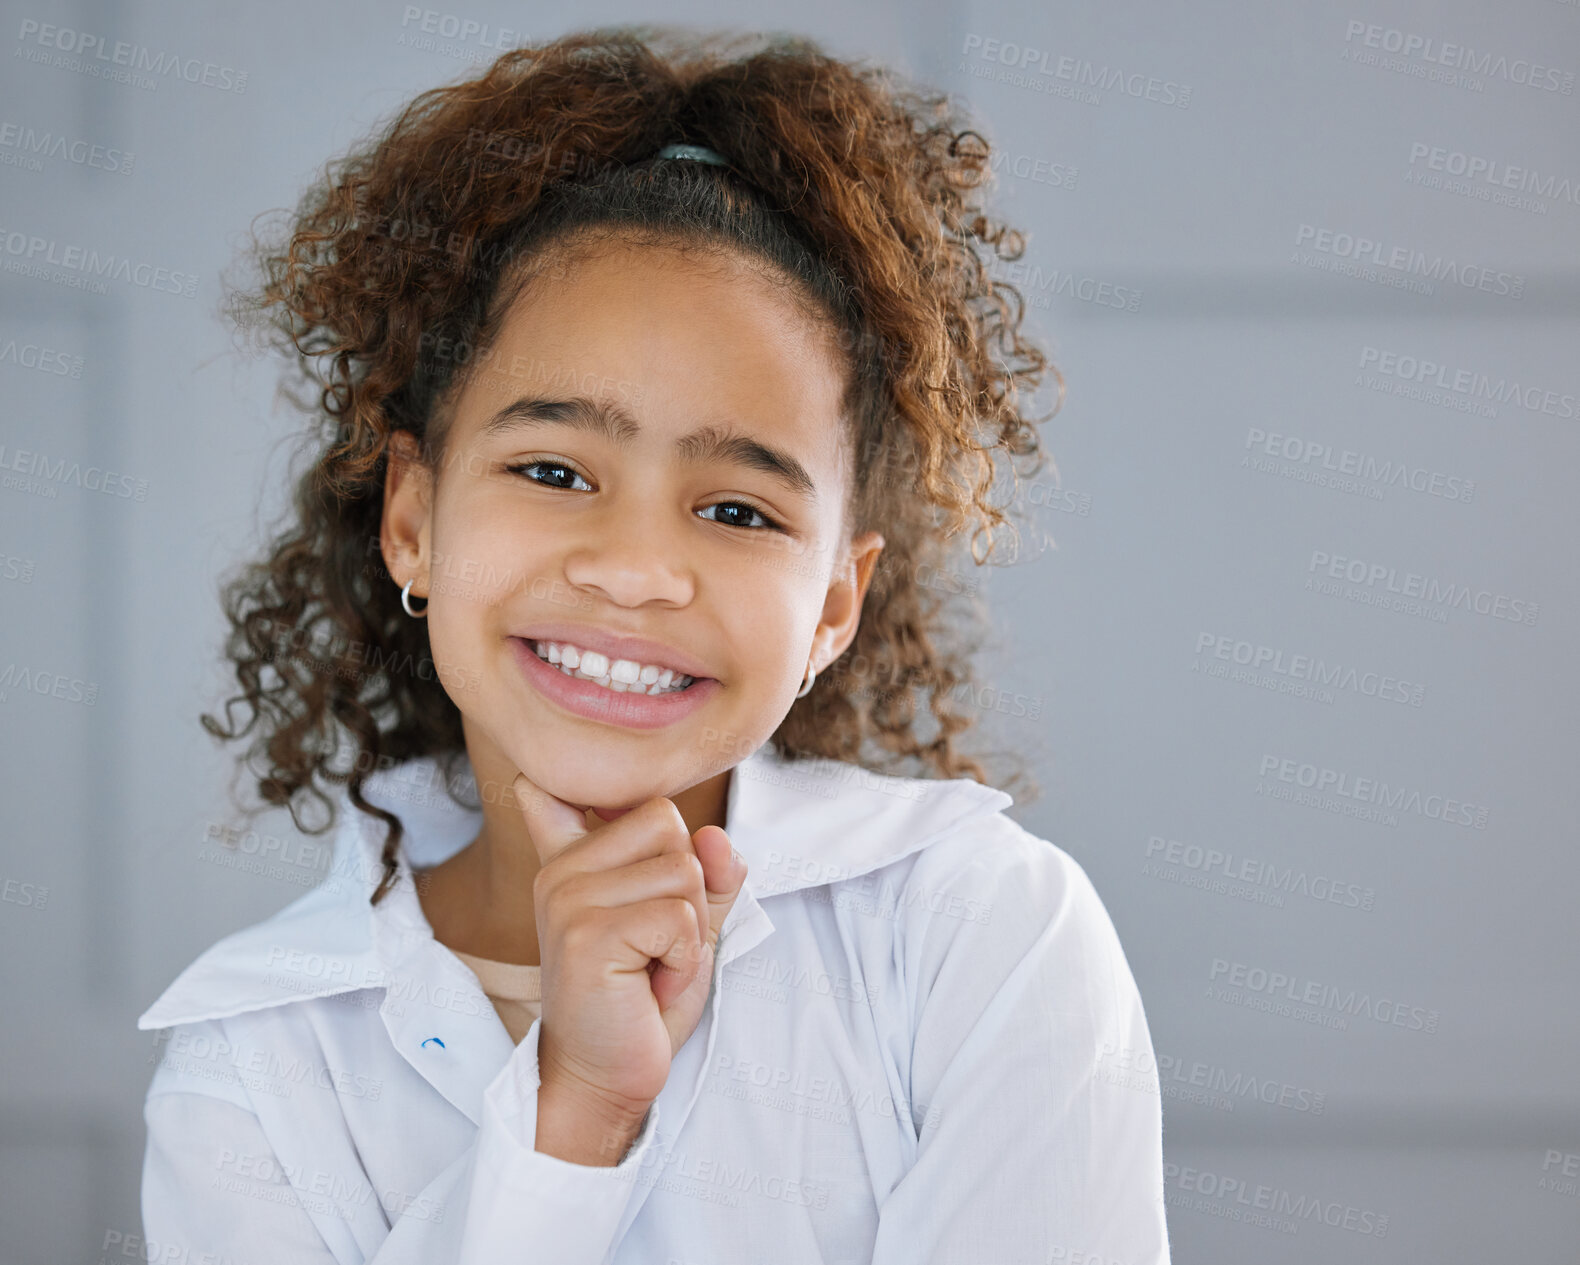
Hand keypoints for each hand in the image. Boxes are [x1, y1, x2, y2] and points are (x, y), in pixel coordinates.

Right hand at [514, 771, 748, 1126]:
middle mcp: (563, 868)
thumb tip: (715, 836)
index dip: (666, 841)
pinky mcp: (586, 934)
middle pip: (672, 827)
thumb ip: (710, 872)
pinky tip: (651, 986)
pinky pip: (678, 916)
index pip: (644, 802)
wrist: (602, 1077)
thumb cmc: (641, 999)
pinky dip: (683, 959)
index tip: (642, 894)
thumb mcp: (688, 922)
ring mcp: (569, 898)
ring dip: (690, 931)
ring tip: (651, 967)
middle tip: (655, 948)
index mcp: (575, 855)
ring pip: (683, 869)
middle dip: (691, 893)